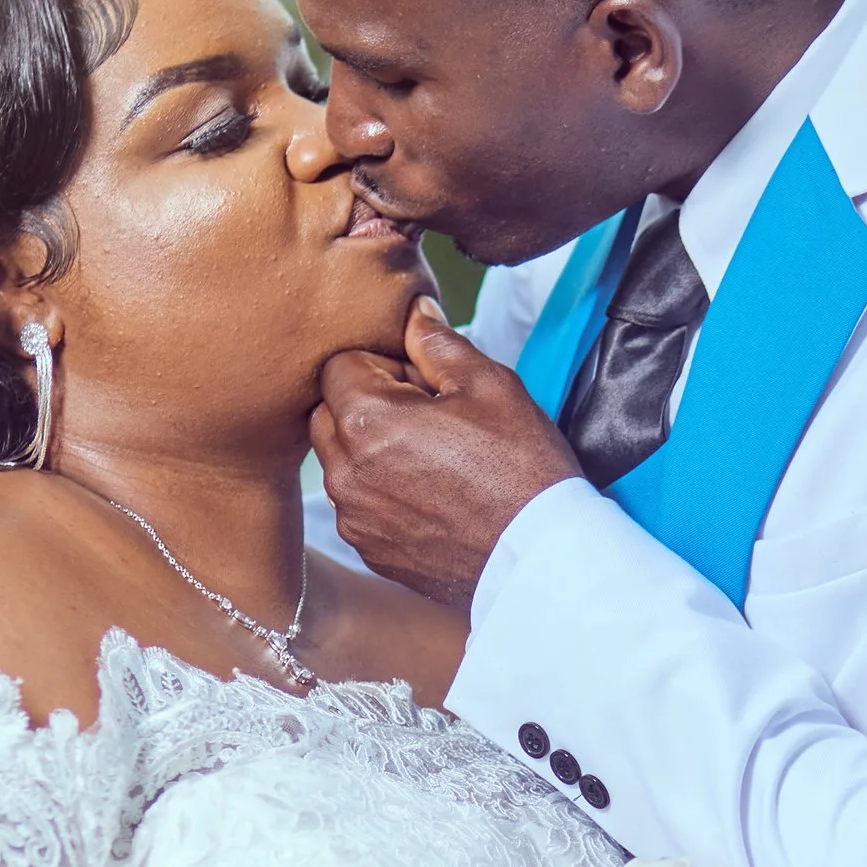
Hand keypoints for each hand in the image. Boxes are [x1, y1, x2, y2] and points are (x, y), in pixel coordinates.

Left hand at [311, 295, 581, 611]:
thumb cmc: (521, 466)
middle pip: (327, 412)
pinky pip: (356, 503)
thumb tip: (413, 312)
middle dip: (363, 403)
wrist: (539, 554)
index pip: (339, 364)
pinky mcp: (369, 548)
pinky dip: (379, 490)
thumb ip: (437, 342)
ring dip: (368, 448)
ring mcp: (353, 515)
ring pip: (338, 460)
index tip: (422, 382)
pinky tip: (430, 494)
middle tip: (425, 415)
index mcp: (366, 420)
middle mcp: (345, 471)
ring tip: (431, 456)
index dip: (382, 363)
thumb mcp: (489, 385)